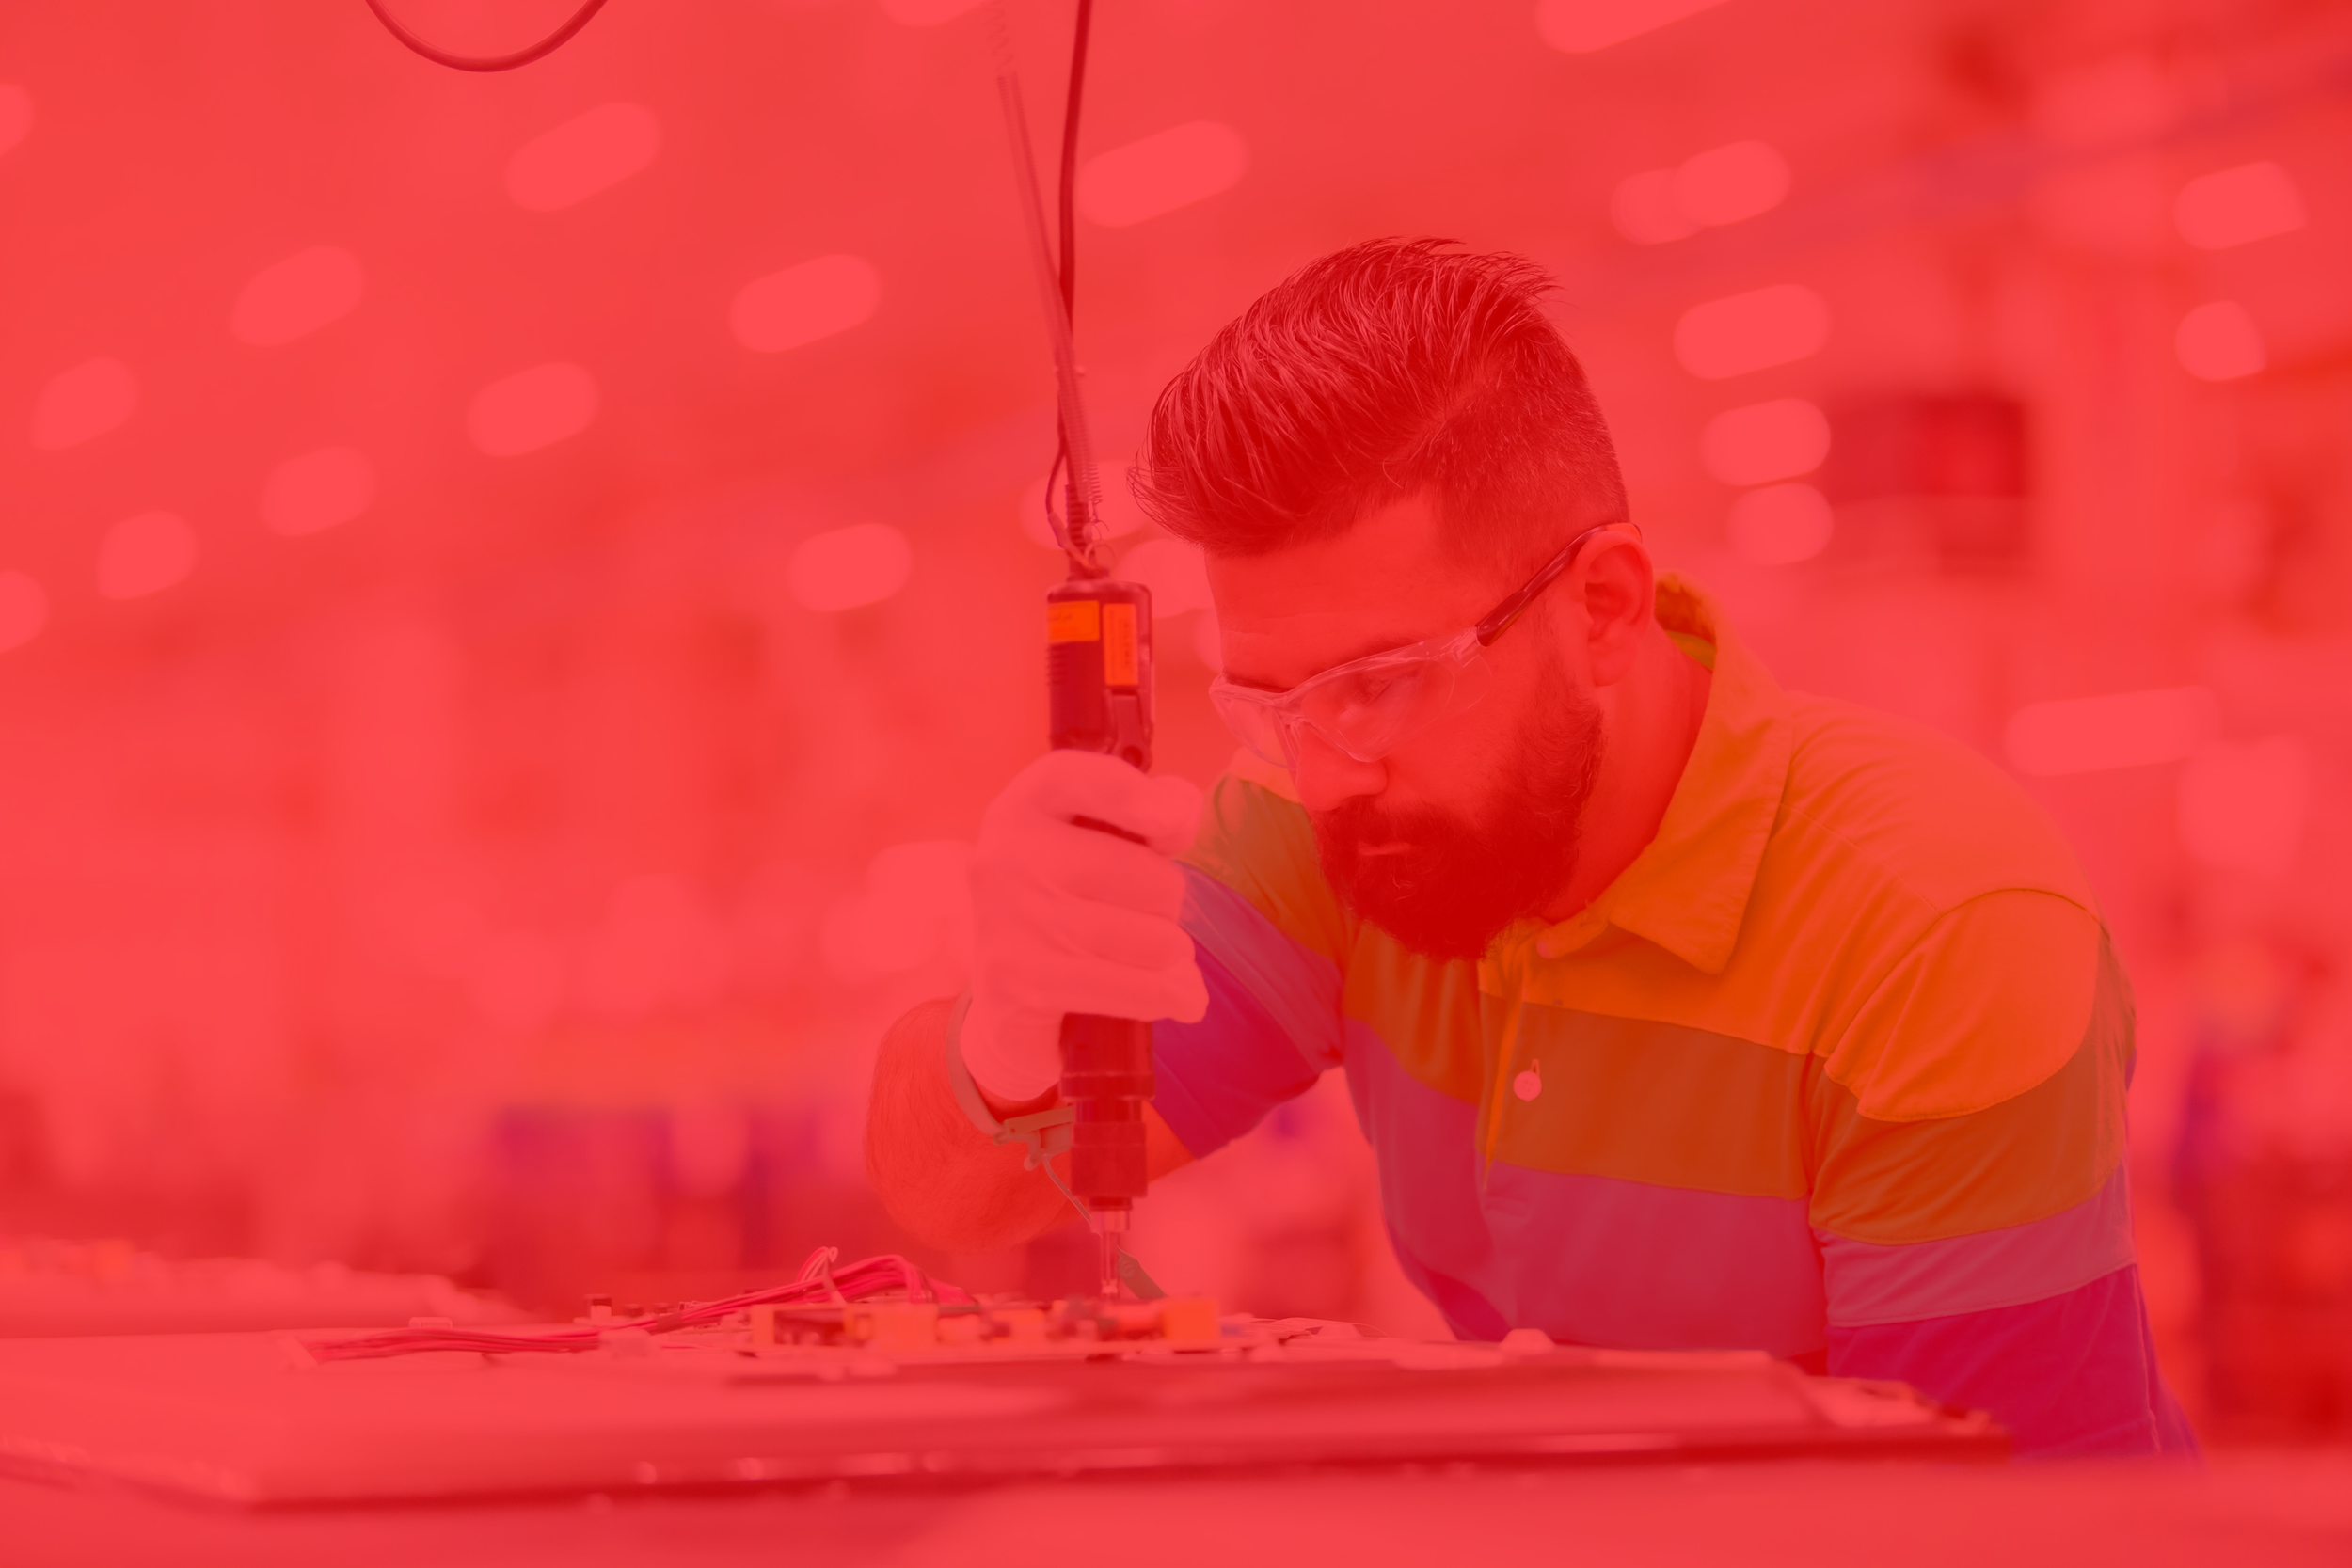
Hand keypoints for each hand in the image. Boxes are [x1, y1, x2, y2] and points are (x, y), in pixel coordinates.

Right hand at [961, 750, 1205, 1102]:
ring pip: (1154, 940)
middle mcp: (1006, 857)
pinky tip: (1175, 998)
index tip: (1171, 826)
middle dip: (1168, 907)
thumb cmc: (1070, 908)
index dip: (1134, 797)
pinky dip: (1174, 997)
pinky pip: (1140, 989)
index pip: (1076, 779)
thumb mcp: (1101, 847)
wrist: (1007, 1003)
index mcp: (1025, 807)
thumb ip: (1149, 816)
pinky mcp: (1024, 986)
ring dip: (1173, 957)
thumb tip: (1177, 813)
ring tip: (1148, 959)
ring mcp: (1011, 924)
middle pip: (1149, 877)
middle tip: (1142, 919)